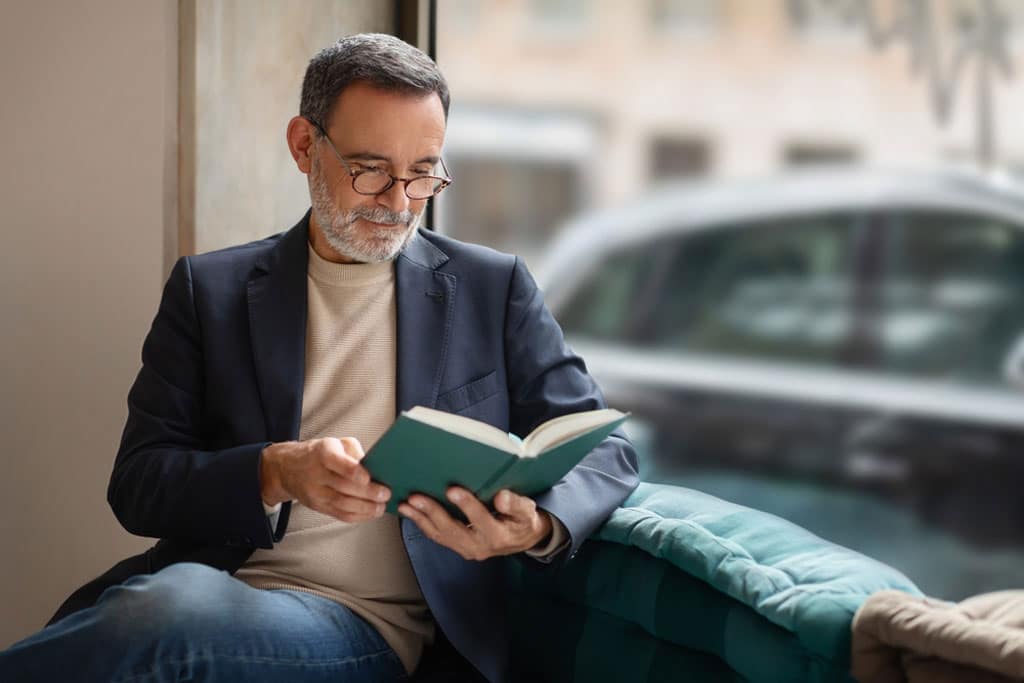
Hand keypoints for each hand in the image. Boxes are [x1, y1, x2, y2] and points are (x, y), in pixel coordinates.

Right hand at [260, 437, 390, 522]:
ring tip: (381, 506)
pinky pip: (340, 515)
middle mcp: (316, 474)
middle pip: (344, 487)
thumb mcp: (336, 443)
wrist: (289, 468)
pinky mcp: (318, 507)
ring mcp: (315, 493)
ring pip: (343, 504)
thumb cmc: (319, 454)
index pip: (339, 464)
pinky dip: (358, 516)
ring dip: (366, 508)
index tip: (369, 478)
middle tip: (385, 494)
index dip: (355, 473)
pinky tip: (371, 513)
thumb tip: (375, 467)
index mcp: (323, 453)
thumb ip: (355, 452)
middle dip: (368, 493)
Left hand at [398, 487, 552, 560]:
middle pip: (452, 529)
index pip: (480, 519)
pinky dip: (422, 524)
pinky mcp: (458, 547)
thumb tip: (501, 497)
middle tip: (416, 497)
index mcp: (497, 536)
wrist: (521, 540)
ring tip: (405, 504)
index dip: (466, 505)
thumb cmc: (523, 520)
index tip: (452, 489)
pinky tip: (410, 512)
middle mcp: (479, 546)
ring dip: (421, 519)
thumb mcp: (527, 511)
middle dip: (432, 512)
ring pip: (440, 535)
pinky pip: (438, 536)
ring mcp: (466, 549)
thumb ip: (515, 504)